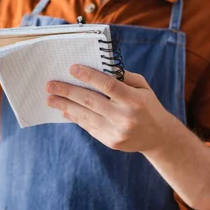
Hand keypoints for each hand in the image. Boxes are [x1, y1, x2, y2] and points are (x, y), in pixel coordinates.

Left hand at [46, 65, 175, 153]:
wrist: (159, 137)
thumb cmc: (148, 105)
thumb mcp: (142, 87)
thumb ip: (123, 77)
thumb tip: (99, 67)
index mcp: (134, 99)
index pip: (108, 85)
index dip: (88, 76)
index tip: (72, 68)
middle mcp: (124, 116)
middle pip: (91, 101)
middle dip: (68, 92)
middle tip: (50, 85)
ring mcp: (116, 131)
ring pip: (85, 116)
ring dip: (65, 106)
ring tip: (51, 99)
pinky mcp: (110, 142)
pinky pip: (88, 127)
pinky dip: (75, 118)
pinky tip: (65, 111)